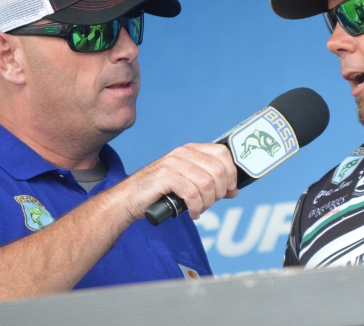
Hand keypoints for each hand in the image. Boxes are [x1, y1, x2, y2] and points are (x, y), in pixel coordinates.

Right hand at [119, 143, 237, 220]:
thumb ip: (211, 182)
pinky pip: (192, 193)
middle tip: (210, 203)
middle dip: (219, 192)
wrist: (130, 198)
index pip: (223, 154)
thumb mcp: (189, 182)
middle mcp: (184, 153)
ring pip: (207, 183)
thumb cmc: (161, 191)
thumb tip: (233, 190)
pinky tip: (192, 212)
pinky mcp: (165, 177)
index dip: (231, 174)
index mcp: (192, 150)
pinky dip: (196, 207)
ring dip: (207, 202)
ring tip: (199, 209)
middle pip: (218, 171)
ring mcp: (174, 163)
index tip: (229, 190)